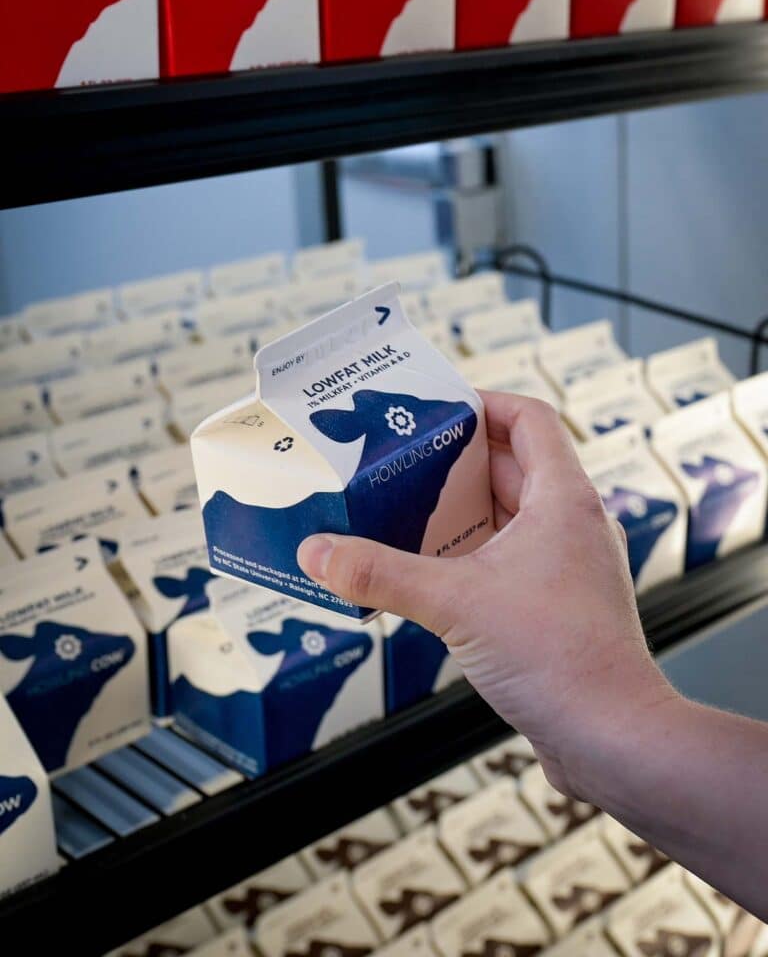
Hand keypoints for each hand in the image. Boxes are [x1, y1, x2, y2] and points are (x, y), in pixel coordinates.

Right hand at [297, 392, 675, 797]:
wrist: (611, 738)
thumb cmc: (560, 658)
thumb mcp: (454, 602)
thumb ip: (381, 574)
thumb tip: (319, 552)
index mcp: (563, 499)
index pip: (530, 419)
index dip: (484, 404)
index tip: (436, 408)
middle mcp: (572, 525)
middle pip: (512, 466)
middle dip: (456, 462)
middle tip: (401, 462)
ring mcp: (569, 566)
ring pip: (509, 518)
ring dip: (461, 512)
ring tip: (404, 513)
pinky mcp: (559, 605)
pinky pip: (510, 560)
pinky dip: (472, 556)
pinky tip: (430, 574)